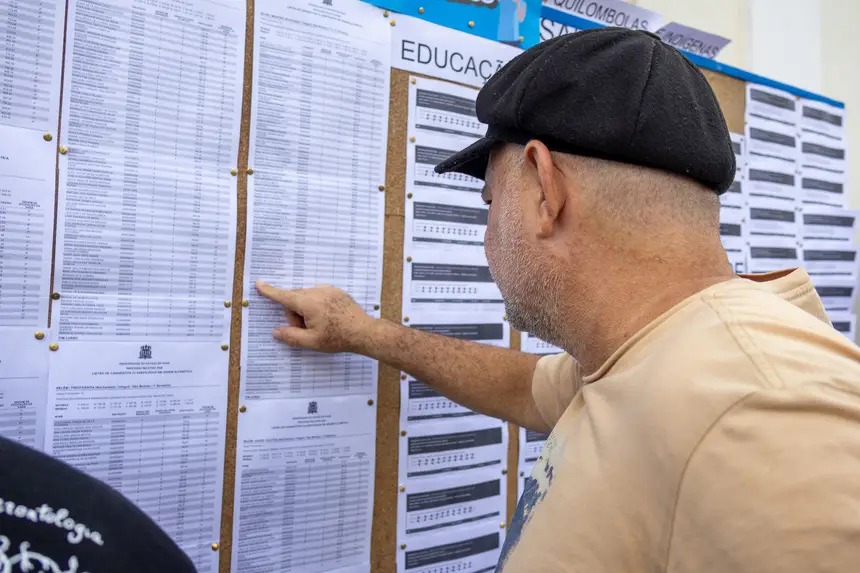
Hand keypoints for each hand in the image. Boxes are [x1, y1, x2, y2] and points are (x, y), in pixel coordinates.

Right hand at [255, 281, 373, 352]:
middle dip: (296, 314)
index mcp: (308, 303)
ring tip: (321, 325)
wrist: (364, 331)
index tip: (259, 283)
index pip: (284, 296)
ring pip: (307, 297)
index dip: (270, 291)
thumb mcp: (312, 342)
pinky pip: (319, 296)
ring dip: (307, 310)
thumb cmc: (338, 337)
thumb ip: (291, 336)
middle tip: (307, 330)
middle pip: (295, 299)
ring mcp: (328, 290)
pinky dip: (317, 306)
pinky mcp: (336, 292)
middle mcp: (317, 292)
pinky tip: (328, 319)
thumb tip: (276, 332)